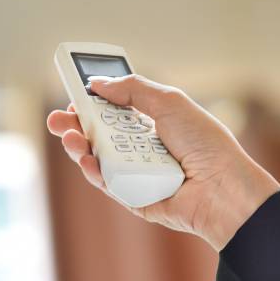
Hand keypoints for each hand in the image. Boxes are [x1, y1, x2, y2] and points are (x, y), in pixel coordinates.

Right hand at [47, 74, 279, 250]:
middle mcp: (140, 147)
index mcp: (151, 122)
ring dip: (78, 146)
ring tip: (69, 137)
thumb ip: (132, 89)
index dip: (91, 102)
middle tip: (56, 119)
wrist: (223, 187)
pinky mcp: (133, 197)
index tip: (73, 95)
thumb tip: (98, 83)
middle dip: (74, 125)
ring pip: (96, 158)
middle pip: (97, 133)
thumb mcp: (170, 102)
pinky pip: (107, 182)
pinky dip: (94, 171)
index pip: (113, 109)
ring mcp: (135, 172)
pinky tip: (86, 160)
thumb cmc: (205, 144)